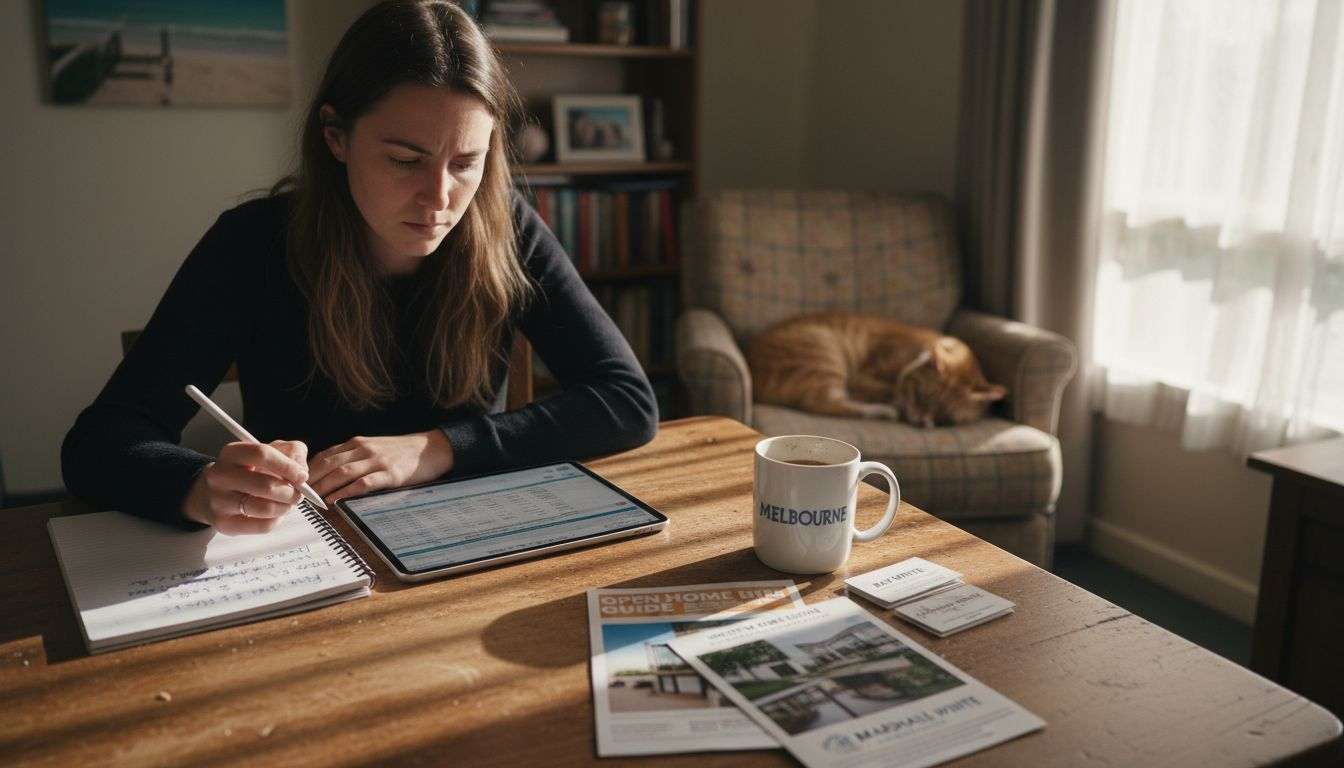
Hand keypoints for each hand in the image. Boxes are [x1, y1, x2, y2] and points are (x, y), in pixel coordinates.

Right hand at [183, 440, 309, 534]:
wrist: (216, 493)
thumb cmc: (250, 470)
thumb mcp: (270, 452)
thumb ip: (292, 452)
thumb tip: (301, 472)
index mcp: (231, 453)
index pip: (261, 454)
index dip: (287, 466)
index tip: (302, 476)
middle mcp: (219, 475)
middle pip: (265, 485)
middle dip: (291, 492)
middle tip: (298, 494)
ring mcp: (218, 501)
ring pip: (265, 508)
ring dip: (285, 507)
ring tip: (287, 504)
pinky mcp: (224, 523)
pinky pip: (262, 526)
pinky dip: (276, 520)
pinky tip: (275, 514)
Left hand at [308, 430, 454, 504]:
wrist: (430, 448)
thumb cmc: (401, 452)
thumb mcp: (373, 448)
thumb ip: (353, 457)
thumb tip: (328, 473)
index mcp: (357, 443)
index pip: (325, 455)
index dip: (307, 470)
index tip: (294, 483)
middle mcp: (364, 449)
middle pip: (329, 463)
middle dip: (310, 480)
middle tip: (297, 495)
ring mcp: (377, 461)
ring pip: (343, 472)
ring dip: (324, 486)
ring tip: (311, 500)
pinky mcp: (390, 474)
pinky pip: (364, 483)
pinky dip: (347, 492)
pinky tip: (336, 500)